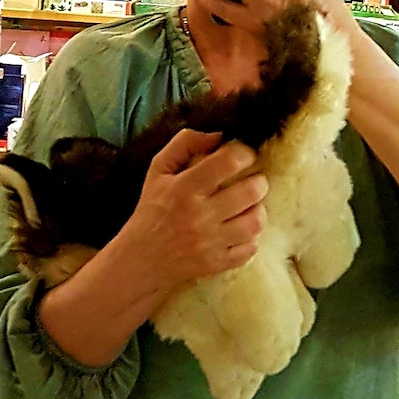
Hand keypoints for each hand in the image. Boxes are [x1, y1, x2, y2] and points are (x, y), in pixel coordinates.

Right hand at [125, 129, 267, 290]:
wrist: (140, 258)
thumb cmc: (153, 207)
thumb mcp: (159, 169)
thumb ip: (185, 143)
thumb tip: (219, 135)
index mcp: (185, 187)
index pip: (229, 162)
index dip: (244, 153)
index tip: (243, 156)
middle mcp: (200, 215)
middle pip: (251, 191)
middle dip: (258, 181)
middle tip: (252, 180)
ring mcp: (211, 242)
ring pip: (256, 221)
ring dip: (258, 209)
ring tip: (249, 205)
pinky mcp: (218, 263)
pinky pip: (251, 248)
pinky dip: (252, 237)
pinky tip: (241, 228)